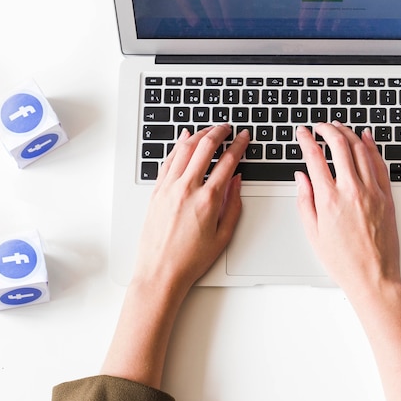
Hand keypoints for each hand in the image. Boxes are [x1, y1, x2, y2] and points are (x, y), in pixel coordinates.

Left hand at [134, 125, 249, 293]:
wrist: (160, 273)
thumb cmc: (191, 259)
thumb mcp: (223, 235)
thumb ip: (233, 204)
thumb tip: (237, 181)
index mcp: (207, 200)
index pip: (227, 162)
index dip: (239, 145)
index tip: (244, 137)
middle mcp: (187, 189)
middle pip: (204, 147)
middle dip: (219, 132)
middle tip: (227, 127)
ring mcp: (168, 188)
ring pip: (184, 149)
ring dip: (198, 134)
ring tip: (209, 130)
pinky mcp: (156, 192)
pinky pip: (168, 161)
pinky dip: (177, 146)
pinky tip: (184, 139)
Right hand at [295, 123, 400, 298]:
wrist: (373, 277)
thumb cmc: (343, 260)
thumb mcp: (313, 232)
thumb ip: (304, 200)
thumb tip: (300, 177)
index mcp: (329, 199)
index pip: (315, 157)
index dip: (306, 140)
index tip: (302, 132)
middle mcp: (351, 190)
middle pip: (339, 146)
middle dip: (327, 129)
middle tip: (320, 126)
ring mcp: (372, 191)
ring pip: (361, 149)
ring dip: (349, 133)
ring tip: (339, 127)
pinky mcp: (386, 196)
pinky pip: (380, 163)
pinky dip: (372, 147)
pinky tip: (366, 138)